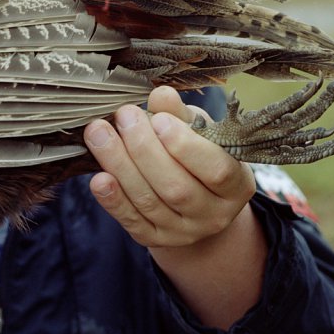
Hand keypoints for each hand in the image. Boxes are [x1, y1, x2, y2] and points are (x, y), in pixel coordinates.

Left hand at [83, 86, 255, 248]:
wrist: (195, 201)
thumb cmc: (199, 155)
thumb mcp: (200, 133)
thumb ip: (181, 115)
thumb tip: (161, 95)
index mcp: (236, 185)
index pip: (216, 170)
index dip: (186, 146)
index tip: (158, 120)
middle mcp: (213, 214)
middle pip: (176, 187)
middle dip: (144, 149)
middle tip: (123, 117)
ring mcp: (183, 231)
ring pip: (149, 201)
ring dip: (119, 165)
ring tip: (99, 133)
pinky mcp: (154, 238)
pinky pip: (131, 220)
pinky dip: (113, 199)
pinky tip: (98, 177)